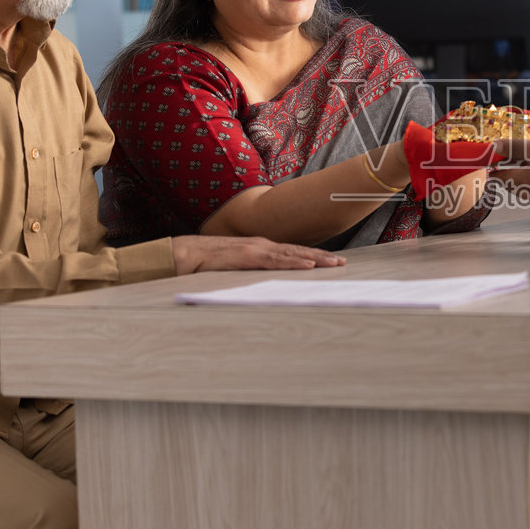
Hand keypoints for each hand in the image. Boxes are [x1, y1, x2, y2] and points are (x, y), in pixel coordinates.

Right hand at [173, 234, 344, 273]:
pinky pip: (274, 261)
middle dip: (321, 257)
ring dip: (314, 259)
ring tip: (333, 263)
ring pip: (291, 254)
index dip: (313, 256)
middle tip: (342, 263)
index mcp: (261, 248)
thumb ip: (252, 271)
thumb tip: (266, 283)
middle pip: (298, 251)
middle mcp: (262, 245)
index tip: (331, 261)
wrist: (187, 253)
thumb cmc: (210, 262)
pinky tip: (307, 265)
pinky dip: (293, 262)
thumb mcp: (237, 268)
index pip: (292, 252)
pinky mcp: (248, 256)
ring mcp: (256, 249)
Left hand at [489, 137, 529, 202]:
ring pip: (528, 183)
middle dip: (513, 165)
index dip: (495, 164)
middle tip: (520, 150)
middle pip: (512, 180)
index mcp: (520, 181)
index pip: (497, 177)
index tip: (499, 153)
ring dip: (529, 169)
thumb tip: (496, 147)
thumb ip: (514, 148)